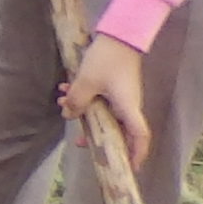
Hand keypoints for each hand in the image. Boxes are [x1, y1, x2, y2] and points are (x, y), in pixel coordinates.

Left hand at [62, 30, 149, 171]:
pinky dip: (86, 99)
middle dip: (98, 136)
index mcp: (128, 107)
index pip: (139, 136)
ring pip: (105, 113)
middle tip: (80, 142)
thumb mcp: (86, 82)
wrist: (119, 35)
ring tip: (63, 106)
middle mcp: (129, 105)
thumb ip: (76, 101)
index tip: (129, 168)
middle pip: (118, 129)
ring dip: (85, 113)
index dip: (137, 154)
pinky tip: (65, 89)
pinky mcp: (116, 86)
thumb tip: (68, 115)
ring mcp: (123, 95)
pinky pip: (101, 100)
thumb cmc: (107, 60)